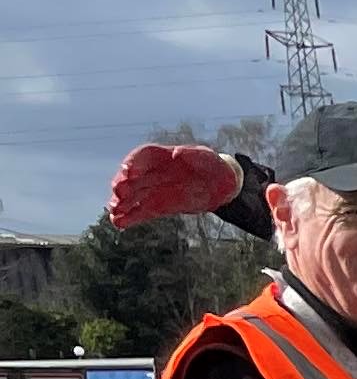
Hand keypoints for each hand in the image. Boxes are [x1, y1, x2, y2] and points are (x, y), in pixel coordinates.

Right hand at [109, 143, 239, 227]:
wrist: (221, 185)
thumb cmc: (211, 166)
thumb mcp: (206, 158)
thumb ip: (192, 155)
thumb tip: (176, 154)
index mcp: (161, 156)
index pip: (141, 157)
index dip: (133, 164)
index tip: (128, 172)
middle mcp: (151, 172)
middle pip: (132, 177)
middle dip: (122, 184)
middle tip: (117, 193)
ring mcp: (153, 190)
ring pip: (133, 196)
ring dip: (121, 203)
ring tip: (114, 212)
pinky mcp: (158, 206)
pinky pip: (141, 211)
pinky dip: (130, 218)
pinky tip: (119, 223)